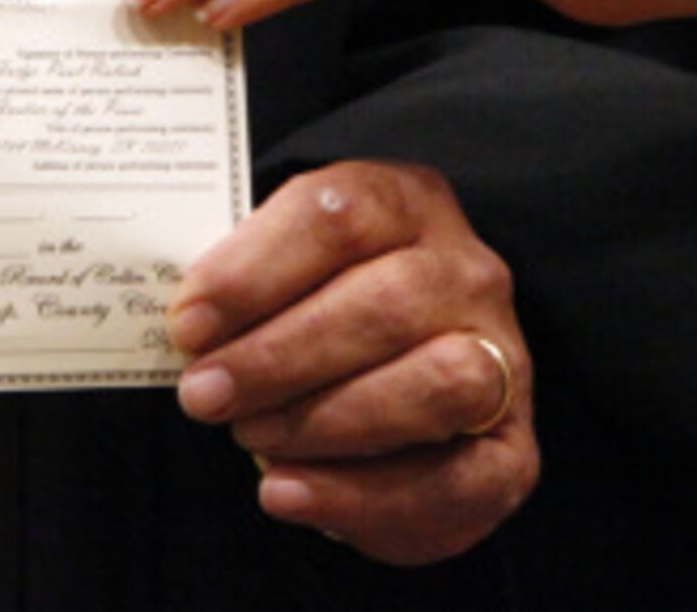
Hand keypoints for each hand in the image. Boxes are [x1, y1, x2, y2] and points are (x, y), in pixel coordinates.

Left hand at [170, 161, 537, 563]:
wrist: (393, 369)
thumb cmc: (312, 305)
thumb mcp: (277, 267)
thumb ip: (239, 282)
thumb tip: (187, 327)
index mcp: (403, 201)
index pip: (336, 217)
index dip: (255, 271)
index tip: (189, 323)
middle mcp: (465, 271)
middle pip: (383, 305)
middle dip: (278, 359)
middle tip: (204, 395)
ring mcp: (502, 358)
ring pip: (436, 384)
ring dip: (326, 421)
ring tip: (250, 438)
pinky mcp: (509, 448)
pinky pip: (456, 481)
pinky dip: (364, 496)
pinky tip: (287, 493)